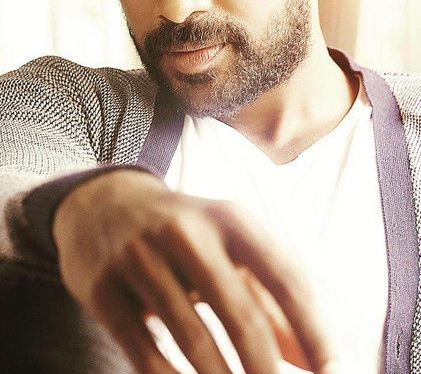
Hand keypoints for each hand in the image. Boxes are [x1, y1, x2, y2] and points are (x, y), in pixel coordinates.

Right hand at [53, 169, 339, 373]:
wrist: (105, 204)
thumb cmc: (185, 234)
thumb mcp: (230, 248)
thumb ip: (272, 299)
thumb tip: (320, 361)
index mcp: (231, 218)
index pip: (287, 280)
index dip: (316, 334)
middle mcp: (187, 231)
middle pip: (242, 315)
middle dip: (266, 372)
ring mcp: (139, 255)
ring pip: (192, 338)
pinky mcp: (102, 286)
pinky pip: (142, 349)